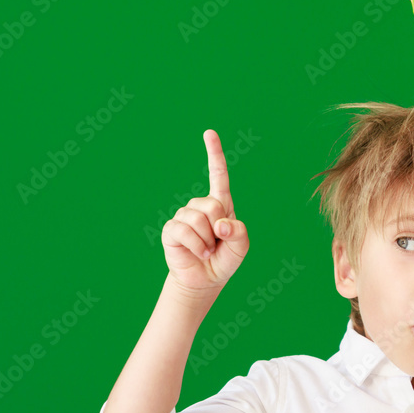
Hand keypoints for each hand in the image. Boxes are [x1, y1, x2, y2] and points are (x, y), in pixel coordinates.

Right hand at [161, 130, 248, 297]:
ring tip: (207, 249)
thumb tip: (219, 223)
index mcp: (220, 204)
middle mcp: (200, 206)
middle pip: (212, 204)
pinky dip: (196, 246)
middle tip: (218, 242)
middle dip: (218, 227)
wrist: (205, 280)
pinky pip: (184, 231)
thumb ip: (238, 231)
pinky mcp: (171, 230)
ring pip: (198, 219)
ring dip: (207, 241)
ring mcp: (184, 216)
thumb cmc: (225, 259)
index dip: (214, 153)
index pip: (218, 175)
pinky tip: (197, 252)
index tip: (209, 132)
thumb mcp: (241, 245)